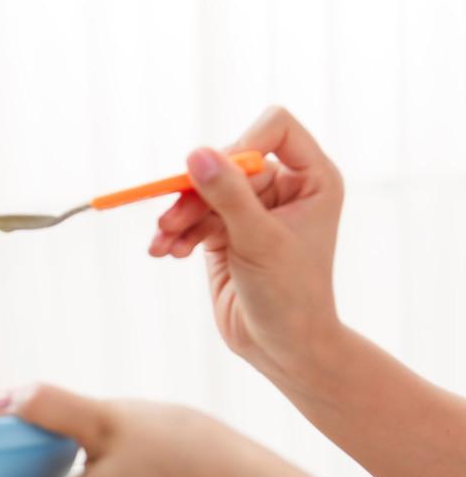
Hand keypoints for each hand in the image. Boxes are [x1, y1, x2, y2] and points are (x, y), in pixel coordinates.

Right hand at [149, 107, 344, 385]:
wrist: (282, 348)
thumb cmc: (290, 296)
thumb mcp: (259, 241)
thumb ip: (227, 195)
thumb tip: (195, 154)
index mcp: (312, 178)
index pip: (276, 128)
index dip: (244, 142)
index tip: (217, 172)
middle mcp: (283, 188)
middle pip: (227, 162)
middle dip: (197, 192)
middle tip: (171, 219)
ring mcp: (252, 210)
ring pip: (204, 191)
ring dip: (179, 216)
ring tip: (164, 242)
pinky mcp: (225, 233)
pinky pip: (192, 217)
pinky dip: (176, 233)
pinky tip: (166, 253)